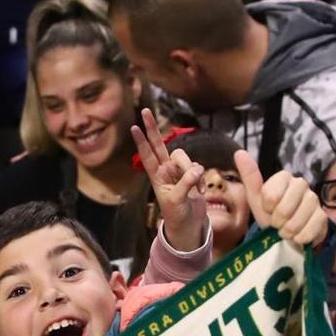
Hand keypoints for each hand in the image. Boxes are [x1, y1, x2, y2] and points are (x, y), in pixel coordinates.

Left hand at [131, 108, 208, 253]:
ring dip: (192, 171)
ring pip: (185, 157)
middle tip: (144, 110)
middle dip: (152, 128)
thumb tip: (196, 169)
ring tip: (196, 190)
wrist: (189, 226)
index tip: (133, 127)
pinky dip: (202, 180)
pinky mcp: (193, 174)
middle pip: (159, 144)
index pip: (147, 156)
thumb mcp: (177, 202)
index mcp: (156, 177)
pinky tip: (201, 192)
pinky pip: (198, 168)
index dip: (141, 142)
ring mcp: (179, 171)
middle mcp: (166, 170)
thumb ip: (185, 184)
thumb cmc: (177, 216)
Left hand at [233, 149, 327, 247]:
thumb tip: (239, 152)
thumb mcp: (256, 198)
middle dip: (277, 222)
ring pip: (296, 222)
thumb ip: (250, 177)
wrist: (288, 234)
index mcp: (284, 177)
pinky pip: (309, 231)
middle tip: (277, 222)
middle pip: (284, 210)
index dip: (267, 208)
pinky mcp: (323, 216)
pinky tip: (298, 236)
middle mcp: (301, 184)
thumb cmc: (271, 214)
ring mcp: (314, 200)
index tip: (268, 209)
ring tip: (287, 229)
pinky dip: (299, 238)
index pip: (270, 196)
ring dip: (288, 232)